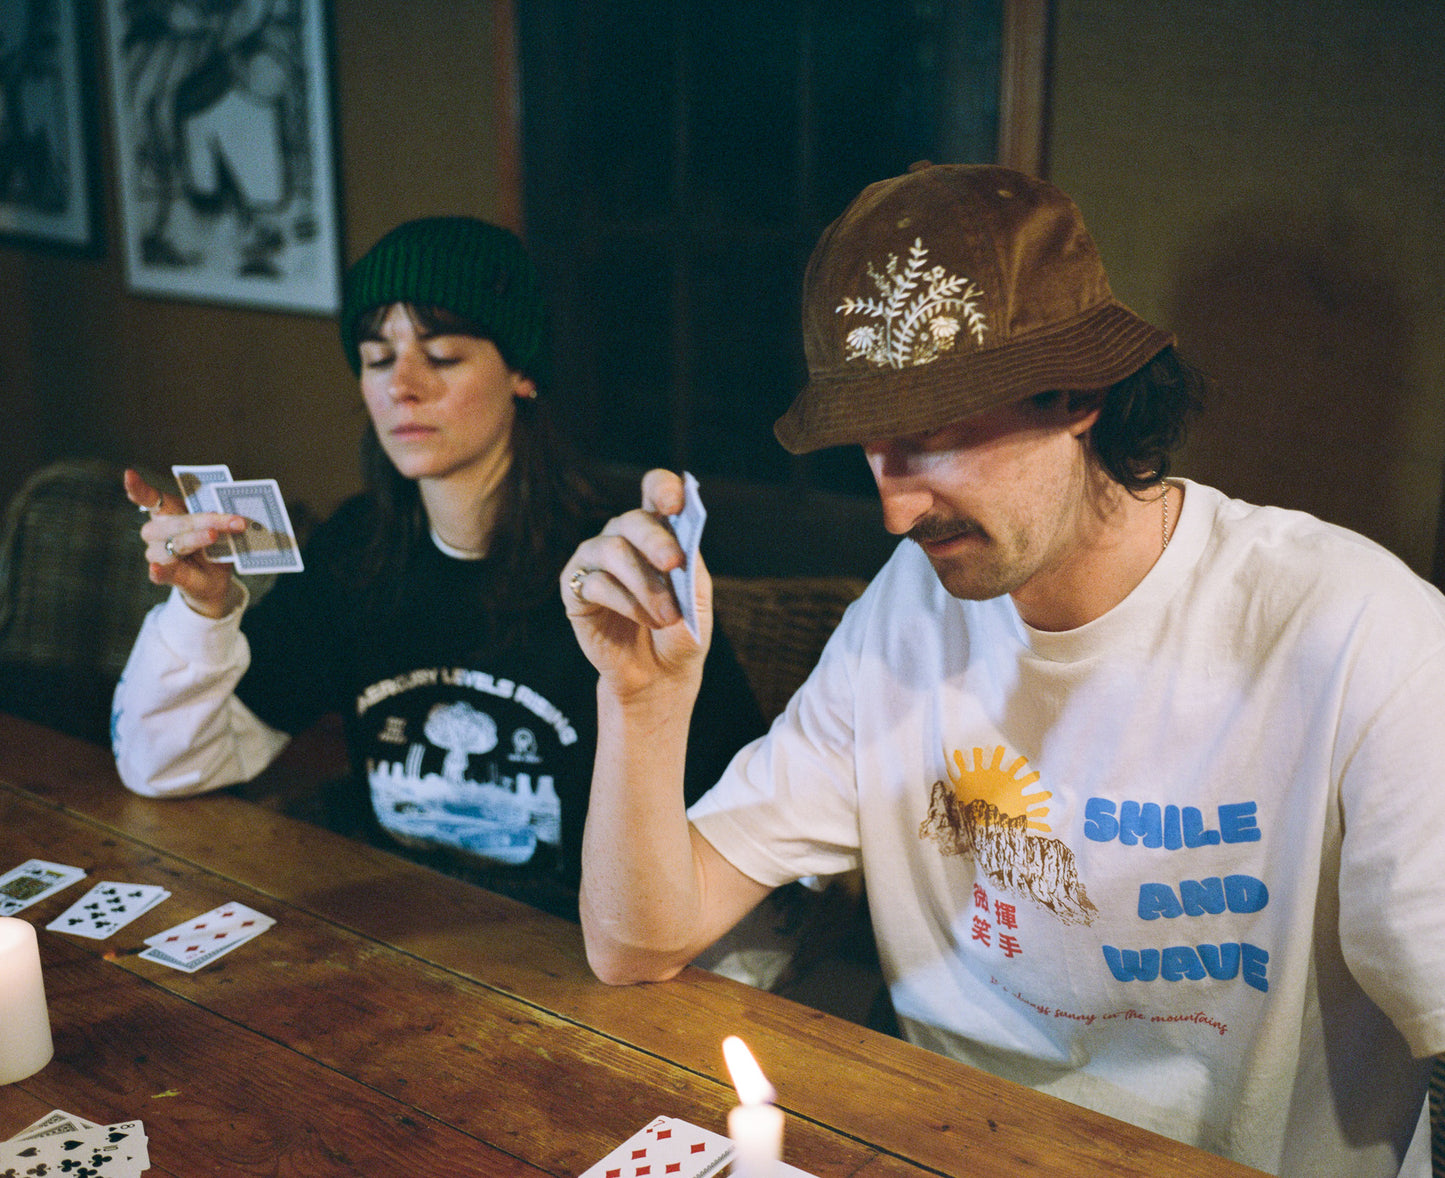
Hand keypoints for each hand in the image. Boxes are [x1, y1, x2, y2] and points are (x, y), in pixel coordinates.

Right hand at [124, 468, 245, 618]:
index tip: (129, 474)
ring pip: (176, 543)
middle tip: (234, 520)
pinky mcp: (166, 575)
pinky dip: (159, 571)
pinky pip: (160, 573)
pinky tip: (156, 569)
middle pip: (177, 521)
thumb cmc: (213, 548)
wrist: (214, 580)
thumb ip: (219, 520)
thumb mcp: (220, 529)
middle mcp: (157, 532)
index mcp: (168, 513)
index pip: (150, 498)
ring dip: (196, 538)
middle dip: (207, 519)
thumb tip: (233, 515)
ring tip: (213, 535)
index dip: (138, 488)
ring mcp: (158, 554)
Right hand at [562, 469, 711, 699]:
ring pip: (613, 550)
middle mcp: (623, 538)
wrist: (660, 675)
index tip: (675, 503)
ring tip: (665, 617)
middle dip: (656, 540)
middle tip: (674, 564)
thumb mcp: (697, 599)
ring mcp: (595, 560)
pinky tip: (642, 619)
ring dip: (644, 585)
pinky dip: (624, 602)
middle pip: (633, 519)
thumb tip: (680, 544)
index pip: (654, 491)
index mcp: (658, 531)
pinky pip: (595, 582)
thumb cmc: (681, 632)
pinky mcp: (575, 587)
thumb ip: (690, 567)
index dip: (662, 488)